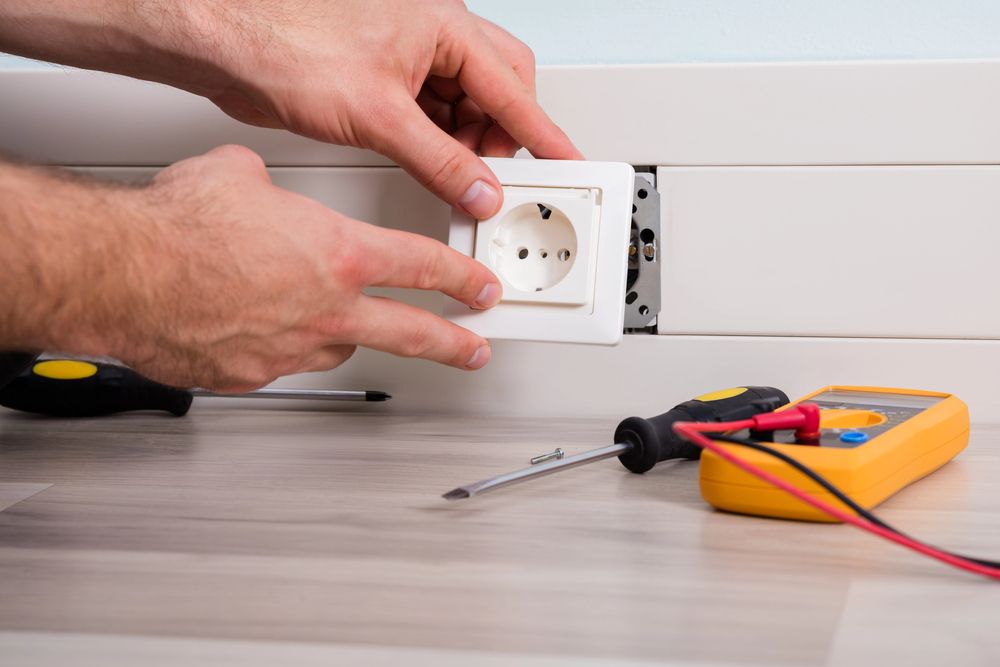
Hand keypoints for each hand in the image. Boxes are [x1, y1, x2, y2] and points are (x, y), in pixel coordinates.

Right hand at [116, 146, 499, 390]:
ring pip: (336, 347)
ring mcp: (292, 349)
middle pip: (412, 334)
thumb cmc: (178, 227)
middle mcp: (326, 310)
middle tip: (474, 348)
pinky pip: (279, 363)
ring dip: (338, 334)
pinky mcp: (254, 375)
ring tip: (321, 318)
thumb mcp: (240, 177)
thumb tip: (261, 190)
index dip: (462, 279)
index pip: (423, 268)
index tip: (480, 288)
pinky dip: (274, 347)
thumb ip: (270, 190)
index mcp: (339, 255)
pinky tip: (251, 327)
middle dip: (453, 343)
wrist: (124, 273)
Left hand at [172, 0, 583, 217]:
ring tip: (459, 179)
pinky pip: (432, 116)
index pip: (514, 90)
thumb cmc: (285, 44)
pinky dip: (439, 146)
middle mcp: (432, 38)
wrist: (224, 42)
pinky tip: (433, 168)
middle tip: (497, 176)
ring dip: (467, 146)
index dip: (545, 134)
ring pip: (465, 107)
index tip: (569, 164)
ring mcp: (408, 58)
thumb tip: (479, 188)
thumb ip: (439, 160)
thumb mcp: (378, 115)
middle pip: (499, 91)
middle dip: (502, 138)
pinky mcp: (383, 81)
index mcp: (444, 28)